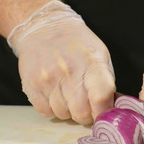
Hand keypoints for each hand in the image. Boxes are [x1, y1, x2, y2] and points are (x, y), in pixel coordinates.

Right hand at [7, 0, 114, 124]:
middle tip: (85, 105)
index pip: (101, 97)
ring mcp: (48, 79)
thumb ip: (106, 83)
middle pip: (81, 113)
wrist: (43, 28)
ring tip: (67, 94)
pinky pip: (46, 112)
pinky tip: (54, 94)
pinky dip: (51, 108)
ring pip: (63, 115)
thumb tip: (112, 109)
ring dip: (68, 110)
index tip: (103, 113)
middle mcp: (69, 71)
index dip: (104, 111)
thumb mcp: (99, 55)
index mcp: (91, 63)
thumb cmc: (76, 44)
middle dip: (85, 114)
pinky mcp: (31, 85)